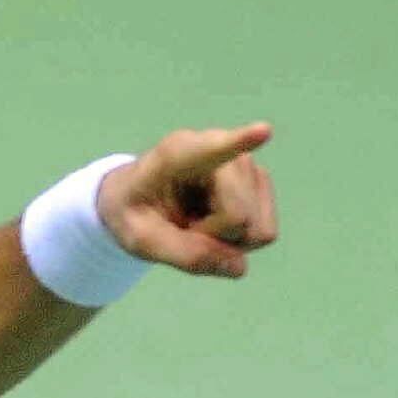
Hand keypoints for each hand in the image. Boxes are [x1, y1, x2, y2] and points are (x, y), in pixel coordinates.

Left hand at [97, 123, 279, 279]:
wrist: (140, 198)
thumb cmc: (134, 212)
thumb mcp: (141, 240)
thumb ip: (184, 254)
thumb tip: (239, 266)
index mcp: (176, 156)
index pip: (211, 149)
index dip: (239, 141)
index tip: (263, 131)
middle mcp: (221, 153)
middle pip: (239, 218)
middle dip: (212, 237)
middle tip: (182, 225)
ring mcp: (246, 166)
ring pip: (257, 230)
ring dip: (226, 240)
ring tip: (196, 221)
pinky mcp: (260, 183)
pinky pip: (263, 232)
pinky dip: (238, 239)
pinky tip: (213, 221)